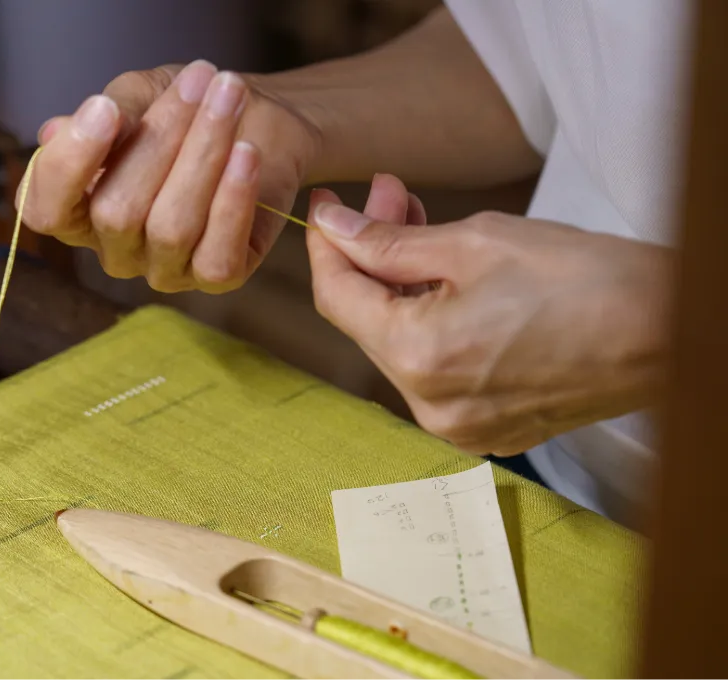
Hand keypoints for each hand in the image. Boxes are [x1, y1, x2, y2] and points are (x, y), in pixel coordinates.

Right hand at [16, 61, 321, 293]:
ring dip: (204, 153)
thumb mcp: (141, 94)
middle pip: (115, 212)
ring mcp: (164, 269)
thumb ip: (106, 114)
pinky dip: (233, 201)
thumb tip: (54, 133)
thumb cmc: (189, 109)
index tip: (105, 108)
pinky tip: (246, 154)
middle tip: (200, 78)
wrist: (262, 117)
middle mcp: (116, 248)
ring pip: (170, 228)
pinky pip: (216, 257)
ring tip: (228, 96)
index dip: (67, 166)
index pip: (45, 210)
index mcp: (80, 209)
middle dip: (160, 137)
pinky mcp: (217, 277)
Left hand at [306, 178, 671, 454]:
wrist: (669, 330)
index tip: (328, 208)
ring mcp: (459, 424)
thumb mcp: (473, 242)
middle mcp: (428, 404)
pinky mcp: (488, 427)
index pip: (337, 297)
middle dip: (370, 256)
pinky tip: (446, 281)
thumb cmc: (582, 278)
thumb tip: (335, 229)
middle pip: (368, 321)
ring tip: (420, 228)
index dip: (326, 246)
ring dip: (400, 287)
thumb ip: (390, 242)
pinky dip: (429, 323)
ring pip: (400, 345)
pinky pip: (435, 370)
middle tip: (390, 197)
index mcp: (418, 357)